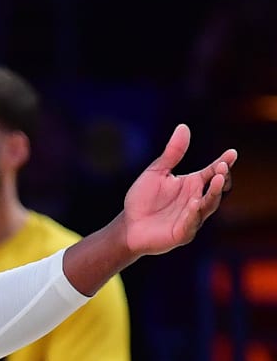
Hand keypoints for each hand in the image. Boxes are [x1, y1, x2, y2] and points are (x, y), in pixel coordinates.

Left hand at [122, 124, 236, 255]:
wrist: (128, 225)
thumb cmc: (143, 199)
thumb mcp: (156, 172)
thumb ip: (172, 153)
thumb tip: (183, 127)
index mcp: (192, 184)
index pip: (212, 172)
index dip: (223, 163)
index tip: (231, 153)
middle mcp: (196, 200)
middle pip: (216, 190)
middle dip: (221, 180)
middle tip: (222, 168)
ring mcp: (192, 217)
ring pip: (208, 206)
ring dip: (213, 194)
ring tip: (216, 181)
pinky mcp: (182, 233)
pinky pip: (191, 223)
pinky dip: (194, 214)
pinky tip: (194, 203)